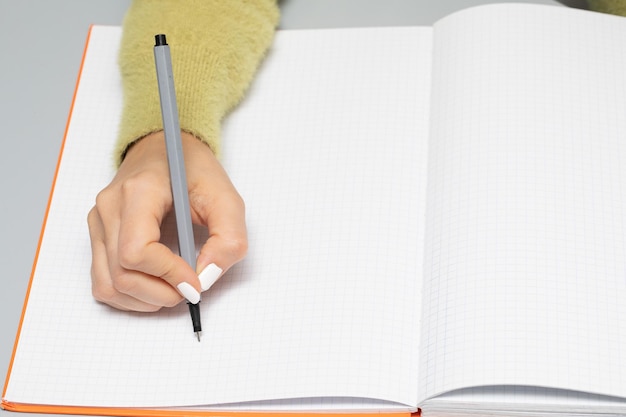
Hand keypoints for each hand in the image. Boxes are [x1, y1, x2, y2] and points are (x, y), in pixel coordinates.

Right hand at [87, 131, 246, 310]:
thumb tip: (208, 277)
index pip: (136, 252)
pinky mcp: (98, 236)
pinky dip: (130, 296)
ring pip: (108, 286)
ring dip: (145, 301)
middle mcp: (110, 207)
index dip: (169, 275)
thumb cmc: (194, 170)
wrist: (166, 149)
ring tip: (174, 288)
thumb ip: (228, 238)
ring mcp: (99, 223)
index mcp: (139, 191)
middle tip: (190, 289)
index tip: (195, 281)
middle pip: (121, 275)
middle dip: (161, 294)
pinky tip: (155, 286)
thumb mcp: (226, 197)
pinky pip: (103, 283)